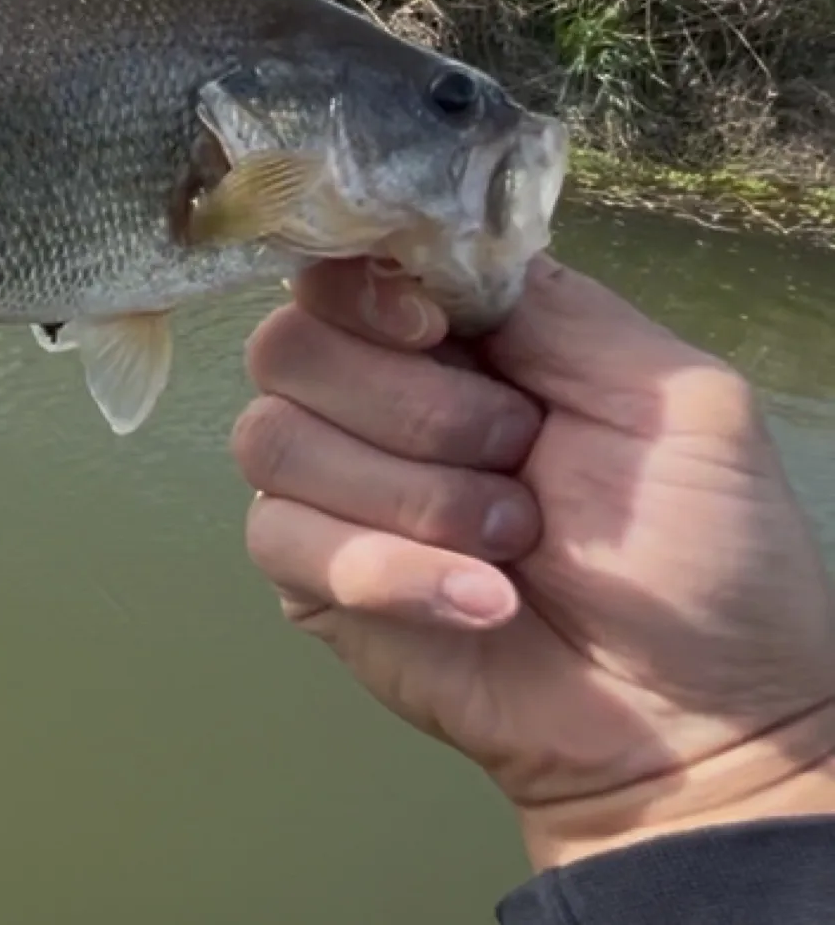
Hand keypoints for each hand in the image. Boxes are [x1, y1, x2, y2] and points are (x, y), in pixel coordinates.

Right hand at [232, 253, 834, 869]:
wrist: (693, 718)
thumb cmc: (703, 549)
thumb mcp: (669, 395)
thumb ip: (550, 307)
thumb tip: (428, 257)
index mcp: (455, 337)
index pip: (340, 266)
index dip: (365, 291)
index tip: (437, 334)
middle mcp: (377, 395)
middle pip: (288, 345)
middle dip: (410, 409)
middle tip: (516, 457)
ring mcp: (334, 487)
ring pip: (272, 440)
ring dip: (409, 496)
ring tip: (513, 543)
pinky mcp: (312, 577)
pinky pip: (281, 539)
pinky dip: (389, 570)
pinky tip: (482, 602)